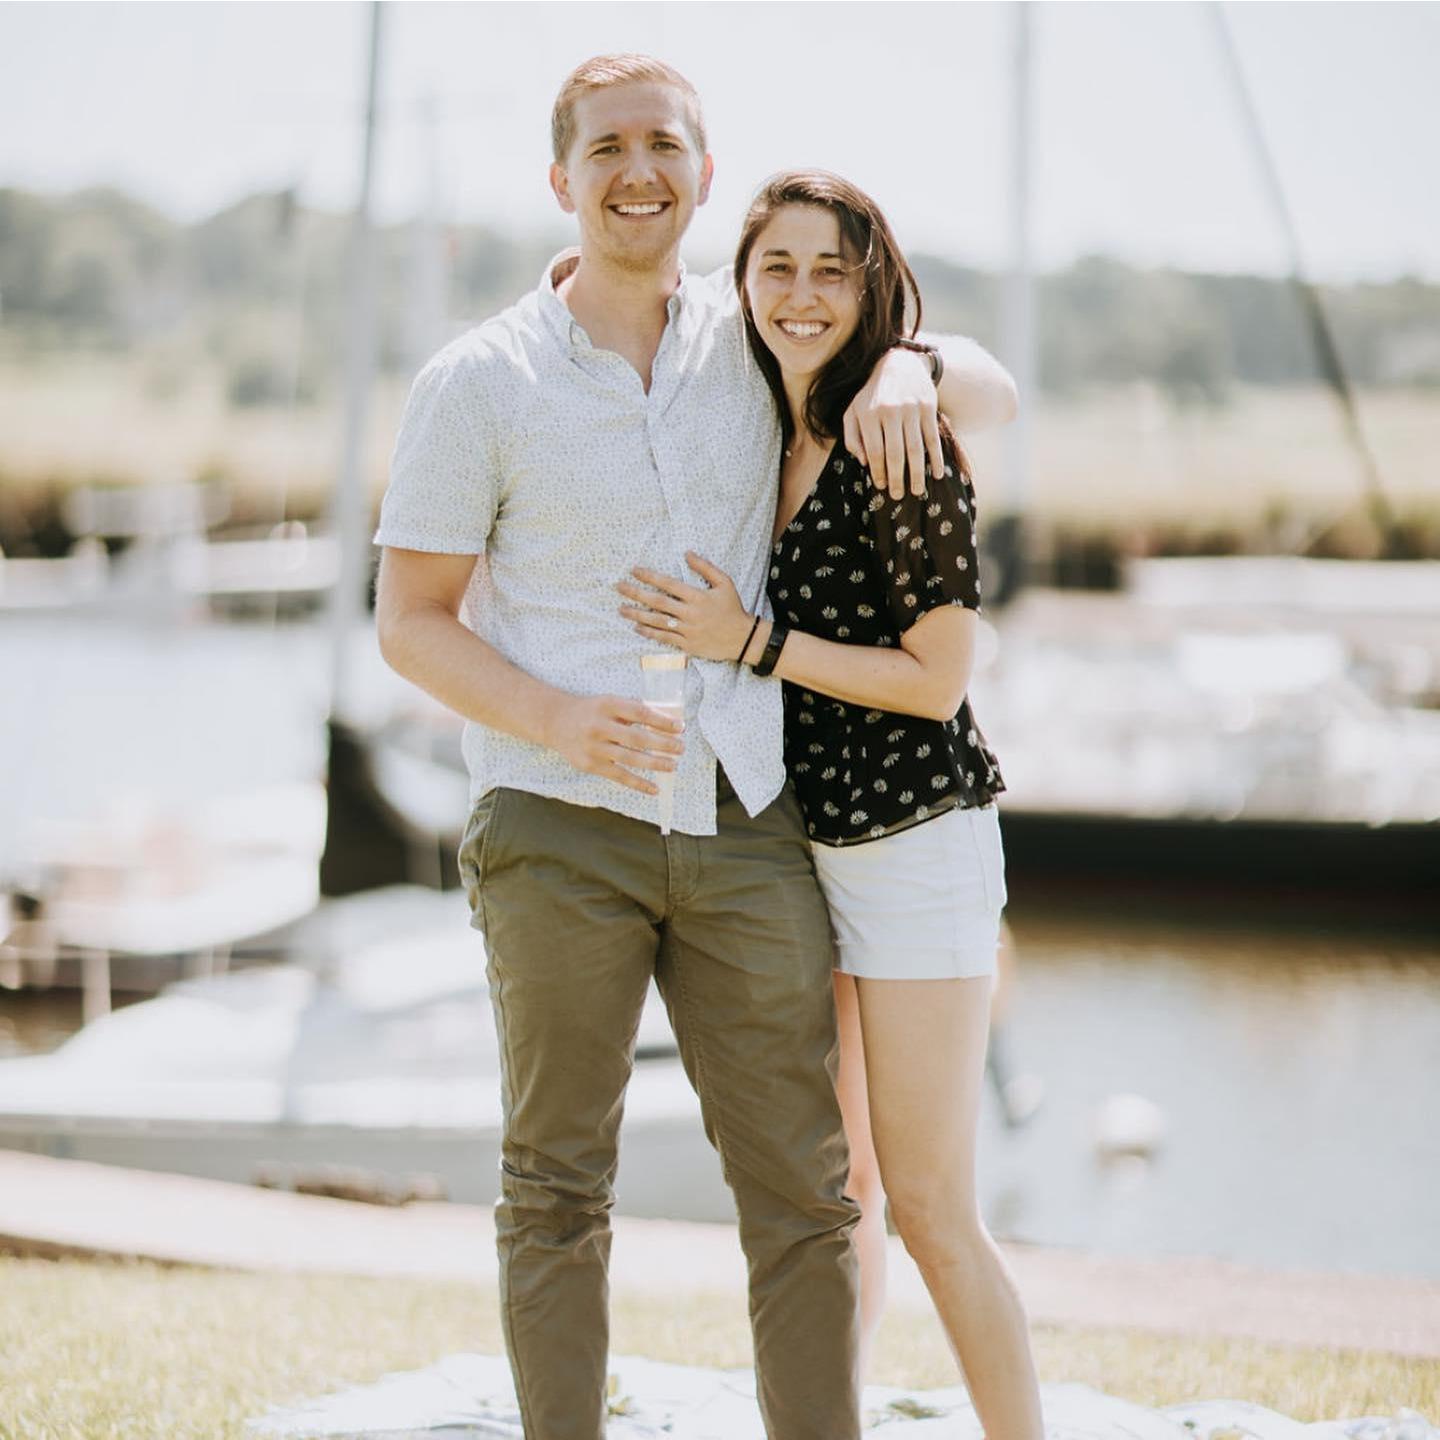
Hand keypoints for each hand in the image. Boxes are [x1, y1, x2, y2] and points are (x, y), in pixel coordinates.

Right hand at [543, 692, 683, 795]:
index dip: (662, 721)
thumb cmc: (591, 711)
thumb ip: (634, 710)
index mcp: (607, 705)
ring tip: (673, 765)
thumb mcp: (609, 703)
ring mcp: (594, 747)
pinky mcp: (590, 765)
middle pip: (637, 738)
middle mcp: (599, 725)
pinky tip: (654, 788)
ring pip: (630, 759)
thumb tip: (667, 723)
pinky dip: (638, 784)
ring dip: (655, 763)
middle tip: (681, 748)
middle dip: (663, 744)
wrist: (555, 721)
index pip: (640, 713)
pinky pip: (619, 776)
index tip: (680, 727)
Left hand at [617, 553, 750, 661]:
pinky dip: (650, 633)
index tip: (634, 570)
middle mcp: (690, 614)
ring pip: (657, 621)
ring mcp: (687, 630)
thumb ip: (705, 567)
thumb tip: (687, 553)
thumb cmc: (733, 608)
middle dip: (636, 593)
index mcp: (697, 596)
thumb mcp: (725, 582)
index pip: (668, 584)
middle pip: (657, 602)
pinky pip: (664, 638)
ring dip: (637, 614)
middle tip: (619, 587)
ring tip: (621, 609)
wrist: (742, 638)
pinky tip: (637, 627)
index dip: (649, 576)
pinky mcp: (687, 644)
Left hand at [842, 346, 944, 500]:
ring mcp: (911, 409)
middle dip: (897, 478)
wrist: (899, 363)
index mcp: (869, 414)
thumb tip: (864, 462)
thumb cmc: (872, 394)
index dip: (878, 472)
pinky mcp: (928, 407)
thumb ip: (852, 437)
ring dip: (917, 473)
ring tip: (917, 490)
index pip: (875, 451)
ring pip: (915, 448)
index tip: (882, 486)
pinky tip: (936, 473)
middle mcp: (890, 411)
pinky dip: (936, 458)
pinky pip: (932, 438)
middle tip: (899, 495)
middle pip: (895, 453)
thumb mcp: (853, 411)